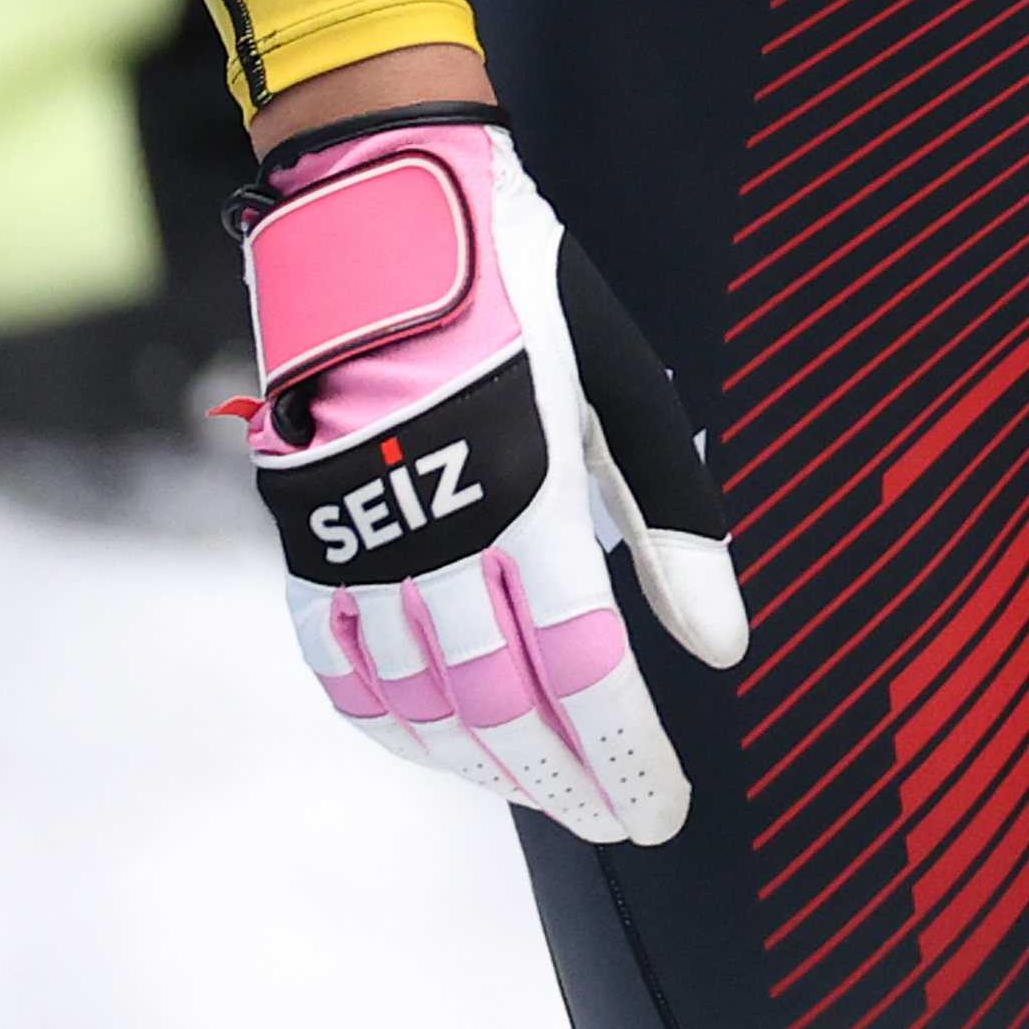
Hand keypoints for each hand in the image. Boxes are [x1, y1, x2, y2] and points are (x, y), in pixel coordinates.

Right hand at [240, 109, 743, 844]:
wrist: (382, 206)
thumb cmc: (522, 284)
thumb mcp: (619, 378)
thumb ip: (670, 512)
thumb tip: (724, 646)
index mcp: (530, 487)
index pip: (584, 667)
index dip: (625, 752)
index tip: (664, 810)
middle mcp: (438, 531)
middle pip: (506, 706)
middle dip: (571, 779)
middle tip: (621, 823)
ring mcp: (360, 541)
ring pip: (422, 706)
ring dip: (487, 768)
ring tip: (548, 792)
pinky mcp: (304, 536)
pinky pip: (340, 669)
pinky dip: (393, 727)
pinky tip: (440, 747)